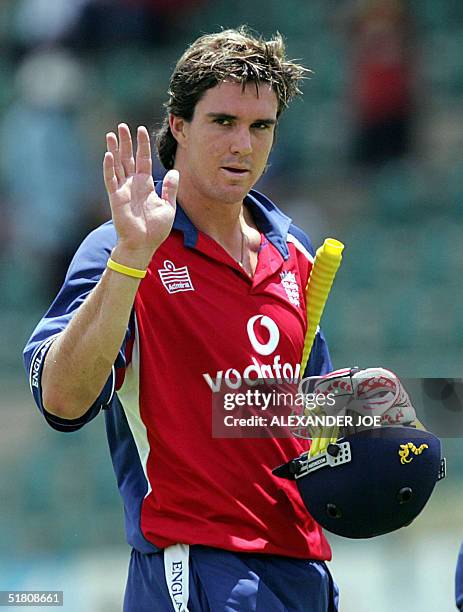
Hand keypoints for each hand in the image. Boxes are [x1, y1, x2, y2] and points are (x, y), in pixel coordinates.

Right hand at [103, 124, 177, 267]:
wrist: (144, 245)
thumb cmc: (155, 230)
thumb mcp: (168, 206)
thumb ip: (170, 188)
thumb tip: (174, 171)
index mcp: (145, 185)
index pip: (143, 160)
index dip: (142, 145)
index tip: (142, 129)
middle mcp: (133, 185)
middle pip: (128, 158)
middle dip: (126, 142)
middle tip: (122, 126)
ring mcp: (123, 191)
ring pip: (117, 165)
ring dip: (114, 150)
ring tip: (112, 134)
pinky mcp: (116, 199)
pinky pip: (111, 180)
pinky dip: (109, 168)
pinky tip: (109, 155)